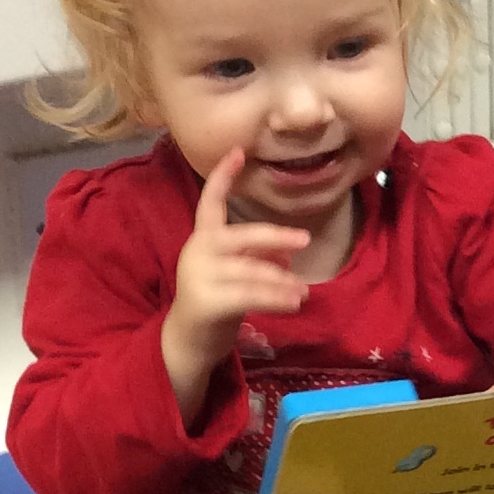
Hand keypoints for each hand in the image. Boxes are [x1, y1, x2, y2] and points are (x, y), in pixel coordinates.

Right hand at [160, 148, 309, 423]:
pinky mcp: (206, 301)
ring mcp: (200, 275)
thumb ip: (257, 259)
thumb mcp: (236, 275)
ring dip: (282, 281)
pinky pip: (250, 295)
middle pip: (241, 236)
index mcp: (203, 240)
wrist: (188, 342)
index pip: (210, 201)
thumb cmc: (216, 303)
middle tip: (305, 240)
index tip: (239, 150)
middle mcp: (198, 252)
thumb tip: (287, 256)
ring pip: (251, 271)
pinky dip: (276, 299)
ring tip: (303, 292)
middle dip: (275, 237)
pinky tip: (295, 303)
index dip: (223, 176)